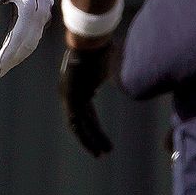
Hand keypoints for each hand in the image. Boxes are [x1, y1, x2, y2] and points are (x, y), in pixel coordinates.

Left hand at [0, 0, 52, 76]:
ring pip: (34, 39)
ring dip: (21, 53)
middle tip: (0, 71)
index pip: (19, 37)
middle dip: (14, 58)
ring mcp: (45, 12)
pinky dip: (26, 43)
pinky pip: (36, 32)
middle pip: (28, 42)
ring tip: (6, 64)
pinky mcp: (45, 11)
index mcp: (30, 5)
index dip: (9, 54)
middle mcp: (41, 11)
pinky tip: (15, 50)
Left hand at [59, 41, 113, 156]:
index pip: (86, 110)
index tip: (102, 133)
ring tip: (102, 154)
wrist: (90, 40)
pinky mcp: (69, 100)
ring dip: (91, 141)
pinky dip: (86, 138)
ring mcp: (68, 96)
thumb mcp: (110, 63)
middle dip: (94, 135)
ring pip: (79, 125)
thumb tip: (128, 70)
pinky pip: (76, 125)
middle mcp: (70, 92)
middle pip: (83, 119)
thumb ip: (113, 72)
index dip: (94, 124)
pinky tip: (97, 147)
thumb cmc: (102, 46)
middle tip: (105, 150)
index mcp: (79, 84)